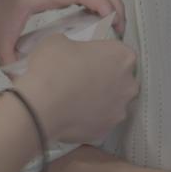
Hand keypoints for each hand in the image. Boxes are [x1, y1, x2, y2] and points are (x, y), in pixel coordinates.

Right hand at [11, 35, 138, 145]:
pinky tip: (72, 114)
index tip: (88, 59)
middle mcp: (128, 84)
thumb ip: (73, 45)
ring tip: (75, 99)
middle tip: (82, 79)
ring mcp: (119, 109)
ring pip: (113, 103)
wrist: (41, 105)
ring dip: (99, 101)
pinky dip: (89, 119)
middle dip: (106, 79)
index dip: (103, 55)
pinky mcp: (106, 130)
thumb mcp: (58, 41)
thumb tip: (70, 52)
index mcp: (122, 56)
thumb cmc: (53, 68)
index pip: (120, 53)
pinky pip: (100, 121)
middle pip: (121, 80)